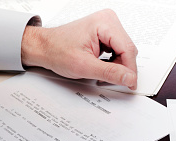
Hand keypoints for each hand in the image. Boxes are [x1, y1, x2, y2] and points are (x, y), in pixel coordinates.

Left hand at [21, 9, 137, 89]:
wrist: (44, 47)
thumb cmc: (57, 51)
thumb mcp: (84, 66)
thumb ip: (110, 73)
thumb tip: (130, 78)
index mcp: (104, 23)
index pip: (128, 50)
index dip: (130, 70)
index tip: (130, 84)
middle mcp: (108, 21)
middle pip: (128, 50)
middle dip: (122, 68)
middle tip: (108, 79)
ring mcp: (109, 26)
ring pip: (125, 52)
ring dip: (118, 66)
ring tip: (101, 71)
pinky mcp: (107, 33)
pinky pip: (120, 51)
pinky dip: (114, 62)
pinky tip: (102, 65)